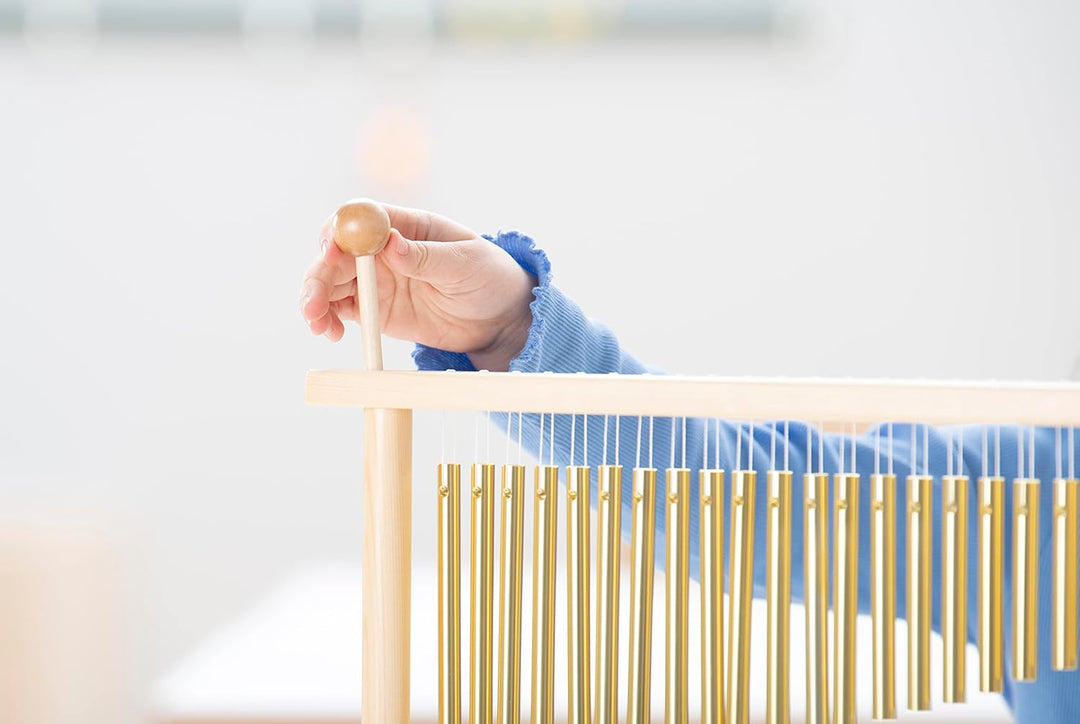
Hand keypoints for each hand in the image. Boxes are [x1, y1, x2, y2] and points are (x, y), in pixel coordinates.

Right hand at [300, 202, 535, 371]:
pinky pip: (342, 309)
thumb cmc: (488, 277)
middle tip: (313, 304)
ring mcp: (376, 280)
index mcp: (405, 226)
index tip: (331, 253)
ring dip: (316, 300)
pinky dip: (329, 319)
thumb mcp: (465, 263)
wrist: (499, 318)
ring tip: (319, 325)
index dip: (339, 232)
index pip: (360, 219)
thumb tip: (391, 242)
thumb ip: (427, 256)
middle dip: (319, 275)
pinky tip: (330, 331)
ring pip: (331, 283)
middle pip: (336, 253)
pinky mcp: (375, 309)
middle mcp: (382, 250)